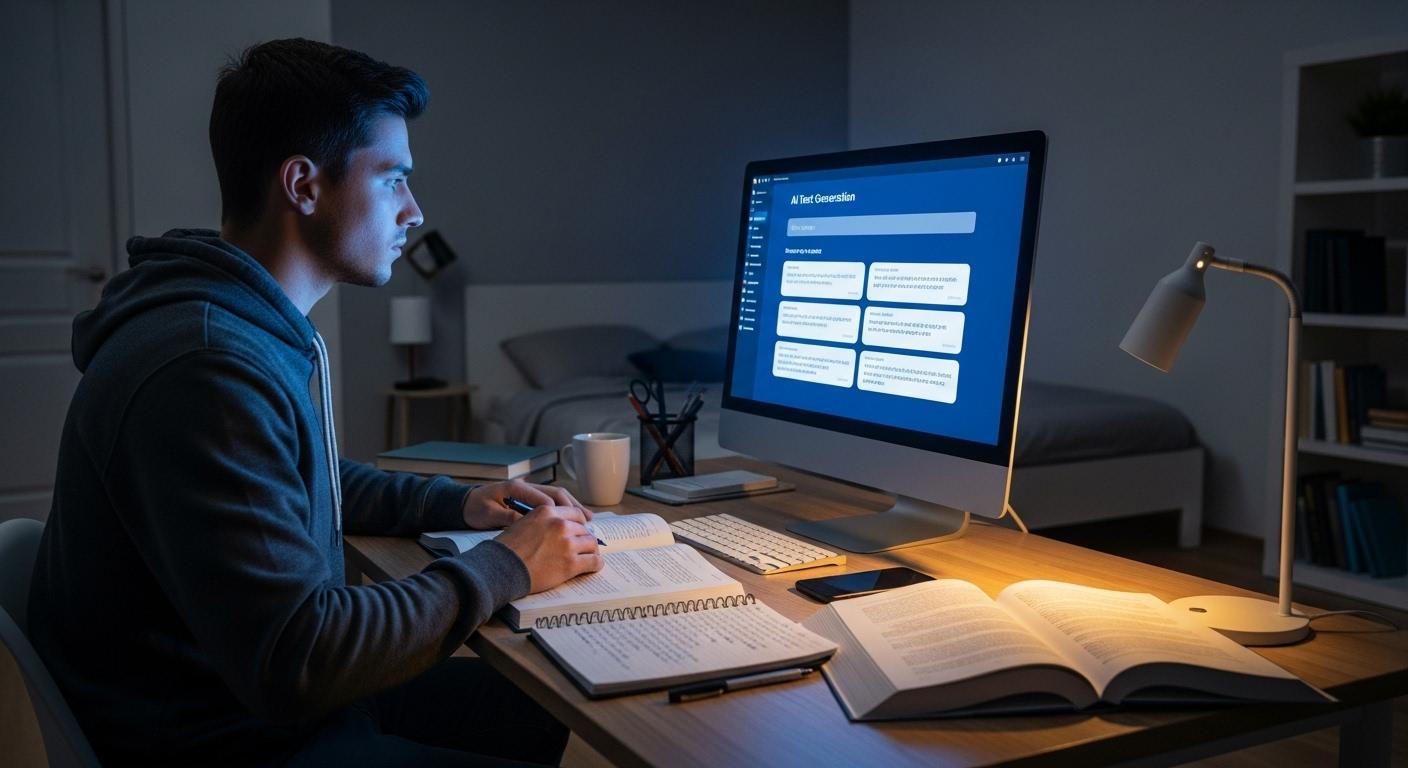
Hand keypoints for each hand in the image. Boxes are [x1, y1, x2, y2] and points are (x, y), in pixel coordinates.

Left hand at [463, 480, 591, 529]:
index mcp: (515, 488)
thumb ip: (505, 516)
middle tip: (587, 520)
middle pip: (555, 493)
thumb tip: (524, 522)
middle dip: (573, 506)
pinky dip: (565, 509)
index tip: (569, 524)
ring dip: (573, 506)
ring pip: (557, 495)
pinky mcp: (530, 497)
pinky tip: (574, 519)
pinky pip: (552, 501)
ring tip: (588, 519)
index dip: (557, 511)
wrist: (465, 503)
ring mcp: (529, 490)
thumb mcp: (487, 514)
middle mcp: (526, 486)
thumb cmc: (475, 509)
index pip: (542, 498)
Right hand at [495, 504, 603, 592]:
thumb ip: (542, 521)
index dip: (580, 523)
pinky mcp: (570, 563)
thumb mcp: (523, 522)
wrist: (501, 568)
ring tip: (591, 556)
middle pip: (584, 529)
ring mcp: (566, 543)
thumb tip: (555, 527)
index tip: (581, 530)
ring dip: (592, 551)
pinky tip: (594, 566)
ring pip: (591, 544)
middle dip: (584, 538)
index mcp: (547, 511)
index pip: (574, 513)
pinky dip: (596, 564)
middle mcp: (559, 524)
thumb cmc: (507, 548)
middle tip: (585, 546)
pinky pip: (593, 562)